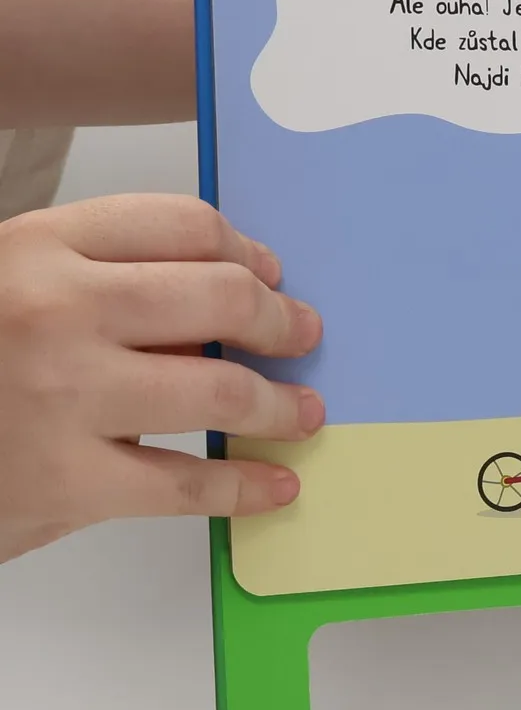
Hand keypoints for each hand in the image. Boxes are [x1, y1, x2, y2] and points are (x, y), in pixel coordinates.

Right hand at [0, 195, 322, 561]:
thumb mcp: (3, 290)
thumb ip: (91, 289)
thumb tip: (212, 313)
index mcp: (35, 247)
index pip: (178, 224)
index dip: (242, 250)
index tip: (267, 273)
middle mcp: (53, 309)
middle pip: (219, 296)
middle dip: (279, 319)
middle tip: (301, 335)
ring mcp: (63, 395)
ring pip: (220, 388)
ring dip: (280, 403)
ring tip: (300, 412)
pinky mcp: (65, 480)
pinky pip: (188, 481)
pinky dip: (246, 485)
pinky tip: (275, 484)